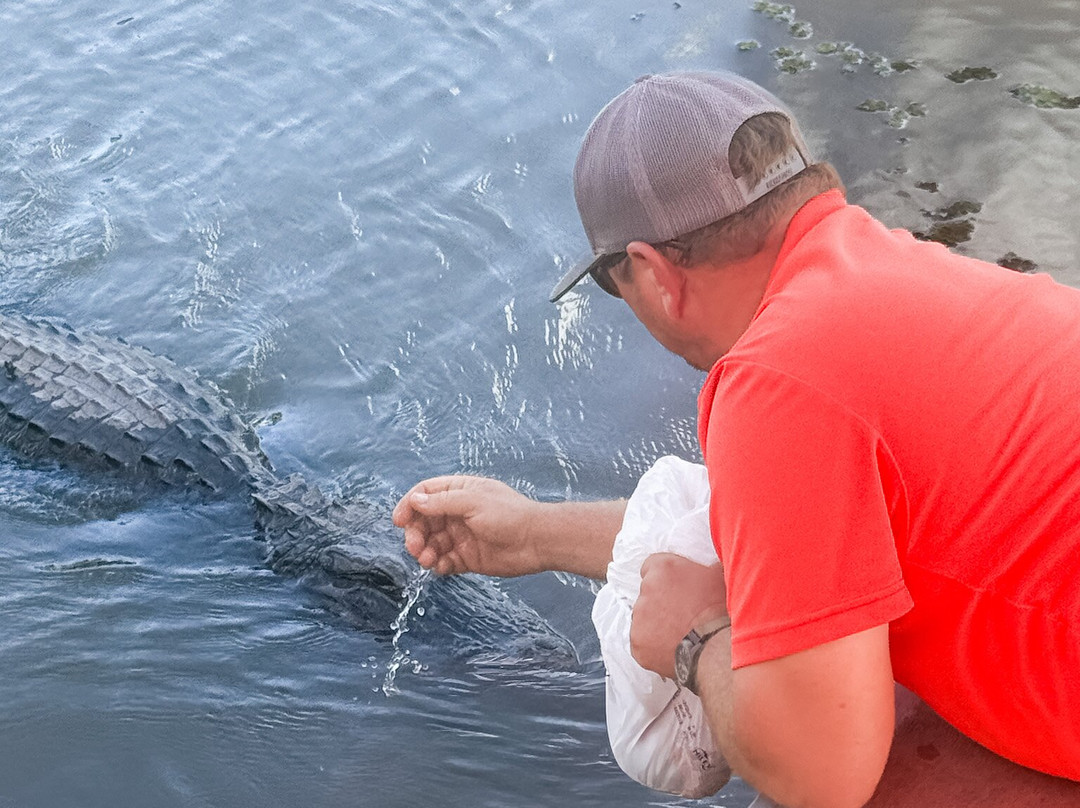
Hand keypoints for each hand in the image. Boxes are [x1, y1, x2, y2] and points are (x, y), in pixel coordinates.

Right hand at [392, 475, 542, 576]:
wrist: (537, 541)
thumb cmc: (510, 515)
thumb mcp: (473, 502)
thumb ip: (442, 503)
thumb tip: (416, 501)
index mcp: (460, 492)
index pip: (425, 494)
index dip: (409, 505)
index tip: (399, 521)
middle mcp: (458, 513)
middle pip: (424, 521)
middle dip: (415, 533)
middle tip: (414, 546)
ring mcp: (462, 536)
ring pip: (432, 543)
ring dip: (424, 551)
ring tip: (426, 559)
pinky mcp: (467, 557)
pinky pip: (445, 561)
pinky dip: (438, 564)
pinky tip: (440, 566)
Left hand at [630, 552, 727, 678]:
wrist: (715, 645)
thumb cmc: (719, 609)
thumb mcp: (718, 576)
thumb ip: (706, 567)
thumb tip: (711, 566)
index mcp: (663, 568)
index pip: (652, 567)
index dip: (664, 579)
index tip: (675, 589)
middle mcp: (646, 588)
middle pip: (648, 594)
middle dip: (660, 602)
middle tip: (681, 614)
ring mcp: (639, 616)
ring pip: (644, 619)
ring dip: (656, 624)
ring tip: (679, 633)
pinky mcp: (637, 641)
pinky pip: (642, 642)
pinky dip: (653, 646)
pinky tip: (672, 648)